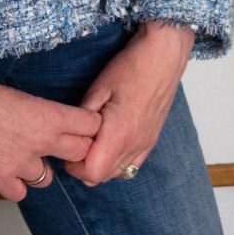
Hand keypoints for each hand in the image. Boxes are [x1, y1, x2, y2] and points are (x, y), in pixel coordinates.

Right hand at [0, 81, 102, 201]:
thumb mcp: (24, 97)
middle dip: (72, 150)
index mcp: (51, 116)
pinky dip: (15, 185)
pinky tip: (6, 172)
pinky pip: (20, 193)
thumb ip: (45, 115)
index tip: (82, 128)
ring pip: (48, 178)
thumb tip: (56, 126)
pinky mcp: (1, 177)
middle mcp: (43, 141)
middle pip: (80, 153)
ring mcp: (22, 162)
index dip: (88, 127)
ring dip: (39, 170)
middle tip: (59, 147)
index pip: (92, 126)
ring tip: (22, 157)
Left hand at [70, 20, 194, 186]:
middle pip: (103, 178)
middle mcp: (134, 145)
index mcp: (119, 134)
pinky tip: (111, 142)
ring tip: (94, 141)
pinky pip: (131, 165)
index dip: (75, 166)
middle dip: (85, 166)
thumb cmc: (130, 68)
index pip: (92, 173)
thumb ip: (83, 118)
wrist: (163, 56)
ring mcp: (145, 144)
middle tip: (79, 142)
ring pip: (117, 174)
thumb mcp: (98, 89)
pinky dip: (117, 162)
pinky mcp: (151, 140)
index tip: (70, 148)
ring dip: (101, 164)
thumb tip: (71, 135)